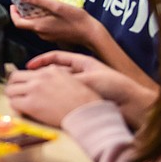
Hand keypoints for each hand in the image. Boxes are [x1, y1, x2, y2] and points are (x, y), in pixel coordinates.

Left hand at [5, 65, 102, 127]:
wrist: (88, 114)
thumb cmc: (86, 102)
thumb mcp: (74, 80)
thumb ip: (60, 76)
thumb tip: (52, 78)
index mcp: (52, 70)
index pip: (30, 71)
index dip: (25, 80)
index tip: (24, 86)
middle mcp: (41, 77)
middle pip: (15, 76)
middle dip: (13, 85)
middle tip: (15, 93)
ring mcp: (34, 90)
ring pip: (11, 89)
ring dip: (13, 96)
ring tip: (17, 102)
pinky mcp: (31, 104)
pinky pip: (14, 103)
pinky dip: (15, 107)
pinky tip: (21, 110)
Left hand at [7, 0, 95, 46]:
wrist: (91, 34)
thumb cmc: (77, 20)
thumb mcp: (56, 6)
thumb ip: (39, 0)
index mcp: (39, 27)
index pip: (17, 22)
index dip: (13, 13)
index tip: (13, 4)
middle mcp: (41, 33)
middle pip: (25, 23)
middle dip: (23, 12)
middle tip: (25, 1)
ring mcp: (48, 36)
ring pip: (34, 25)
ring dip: (33, 14)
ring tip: (37, 3)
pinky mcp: (55, 35)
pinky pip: (43, 27)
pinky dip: (41, 18)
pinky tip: (49, 11)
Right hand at [27, 51, 157, 128]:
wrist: (132, 104)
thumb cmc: (115, 86)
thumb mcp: (89, 78)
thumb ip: (68, 80)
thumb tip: (48, 82)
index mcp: (83, 63)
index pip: (57, 57)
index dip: (42, 60)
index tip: (29, 67)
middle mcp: (82, 74)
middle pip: (56, 72)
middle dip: (42, 75)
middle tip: (27, 81)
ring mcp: (83, 87)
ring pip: (59, 85)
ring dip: (47, 88)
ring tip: (34, 93)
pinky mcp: (85, 100)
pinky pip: (65, 98)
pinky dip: (55, 99)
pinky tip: (47, 103)